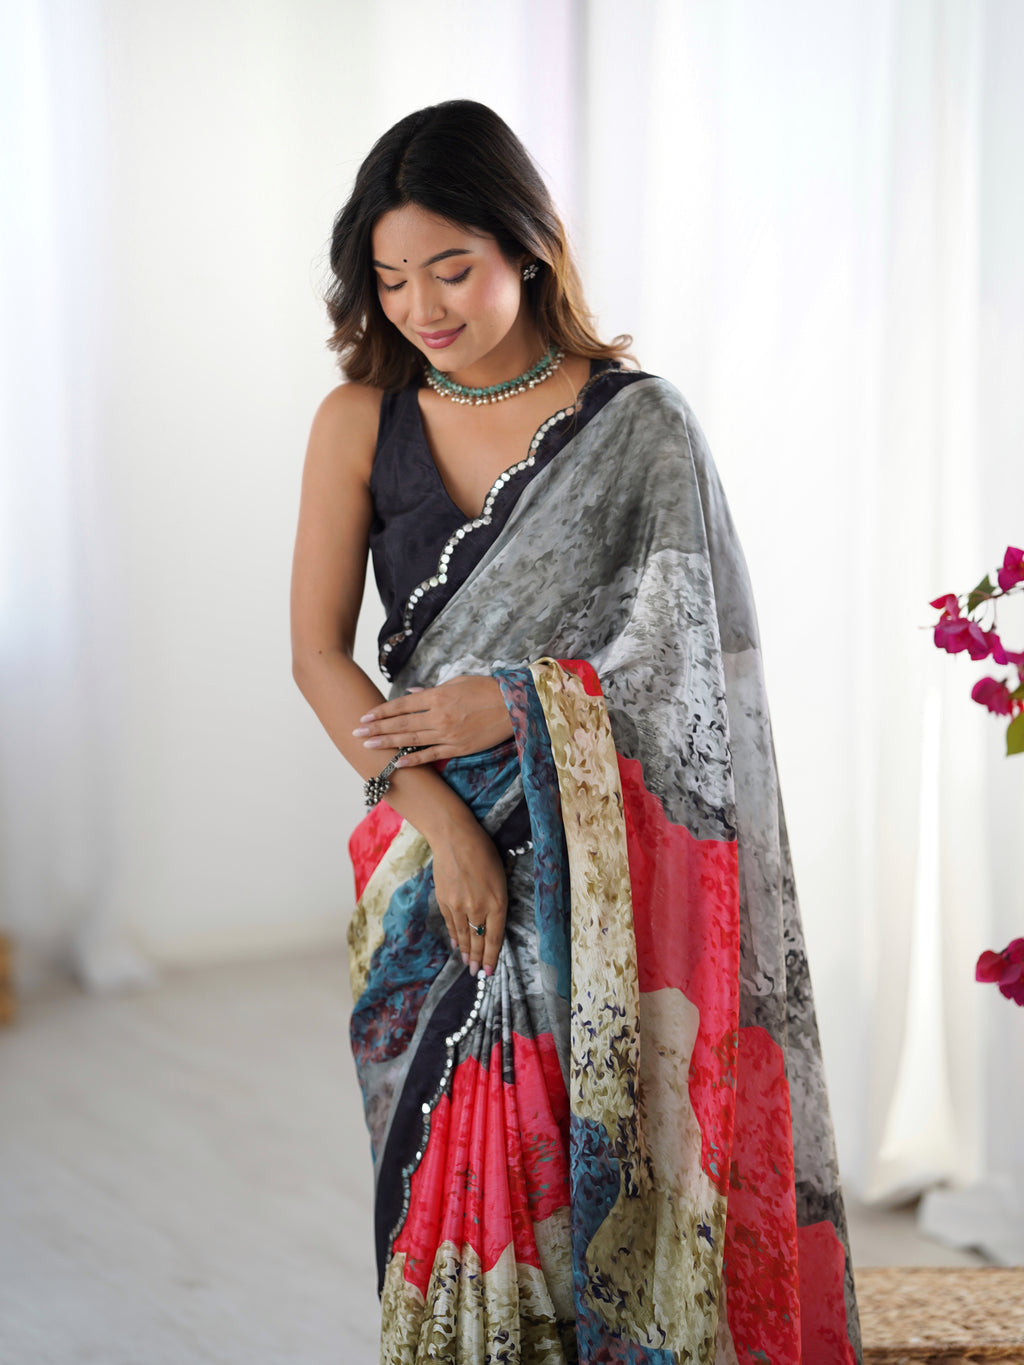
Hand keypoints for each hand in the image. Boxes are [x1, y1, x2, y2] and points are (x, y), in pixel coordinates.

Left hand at [353, 674, 512, 766]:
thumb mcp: (458, 681)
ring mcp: (447, 733)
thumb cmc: (487, 689)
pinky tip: (397, 762)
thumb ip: (432, 690)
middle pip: (401, 722)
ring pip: (411, 739)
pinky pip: (431, 755)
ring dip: (387, 742)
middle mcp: (438, 715)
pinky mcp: (458, 748)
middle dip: (377, 728)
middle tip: (357, 732)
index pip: (402, 705)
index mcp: (437, 696)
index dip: (382, 711)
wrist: (514, 705)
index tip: (365, 716)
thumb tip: (412, 693)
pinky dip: (413, 758)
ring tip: (368, 745)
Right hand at [431, 816, 507, 976]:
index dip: (492, 956)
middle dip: (478, 959)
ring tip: (467, 964)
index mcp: (497, 902)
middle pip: (478, 940)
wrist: (454, 838)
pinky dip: (454, 936)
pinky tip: (456, 944)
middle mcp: (478, 908)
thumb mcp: (501, 875)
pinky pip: (451, 924)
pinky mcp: (444, 901)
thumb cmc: (483, 851)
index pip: (495, 937)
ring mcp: (459, 906)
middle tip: (477, 973)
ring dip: (466, 951)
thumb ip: (498, 899)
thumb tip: (493, 919)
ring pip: (464, 935)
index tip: (489, 971)